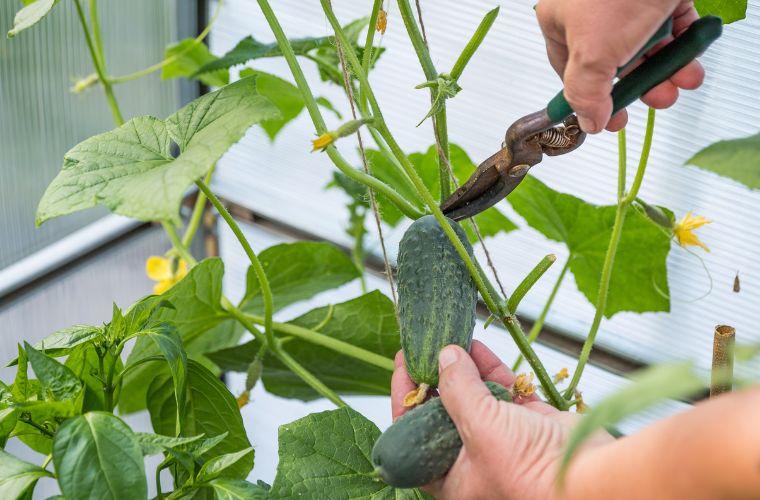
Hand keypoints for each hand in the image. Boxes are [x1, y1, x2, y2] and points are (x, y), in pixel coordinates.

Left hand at [391, 341, 612, 498]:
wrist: (592, 476)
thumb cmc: (529, 470)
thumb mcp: (479, 427)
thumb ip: (457, 390)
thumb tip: (444, 357)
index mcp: (451, 476)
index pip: (413, 435)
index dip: (405, 398)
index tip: (403, 364)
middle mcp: (472, 458)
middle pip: (443, 411)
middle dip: (436, 377)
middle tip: (425, 345)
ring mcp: (501, 438)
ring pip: (474, 396)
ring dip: (463, 367)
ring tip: (451, 338)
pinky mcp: (527, 421)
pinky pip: (502, 390)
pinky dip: (490, 368)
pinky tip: (477, 347)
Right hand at [535, 0, 704, 132]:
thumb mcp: (593, 55)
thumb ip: (587, 95)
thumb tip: (588, 122)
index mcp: (562, 21)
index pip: (571, 72)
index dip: (593, 99)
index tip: (611, 121)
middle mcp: (592, 11)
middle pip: (615, 62)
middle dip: (641, 85)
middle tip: (658, 98)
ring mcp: (627, 1)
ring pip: (646, 46)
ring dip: (666, 70)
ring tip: (682, 80)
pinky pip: (671, 26)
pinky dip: (683, 45)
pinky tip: (692, 58)